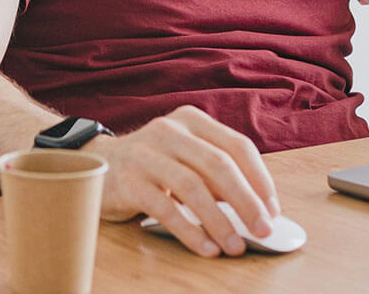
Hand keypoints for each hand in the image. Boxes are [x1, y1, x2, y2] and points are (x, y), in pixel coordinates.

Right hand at [80, 105, 279, 257]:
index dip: (260, 180)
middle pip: (219, 165)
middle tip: (263, 230)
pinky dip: (190, 231)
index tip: (273, 210)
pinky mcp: (127, 180)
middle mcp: (169, 131)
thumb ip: (216, 176)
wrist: (94, 162)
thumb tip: (258, 210)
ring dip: (220, 221)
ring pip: (193, 187)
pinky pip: (165, 209)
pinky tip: (206, 247)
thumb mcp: (185, 158)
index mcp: (191, 121)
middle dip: (247, 202)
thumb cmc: (152, 165)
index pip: (237, 146)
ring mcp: (145, 153)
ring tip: (235, 246)